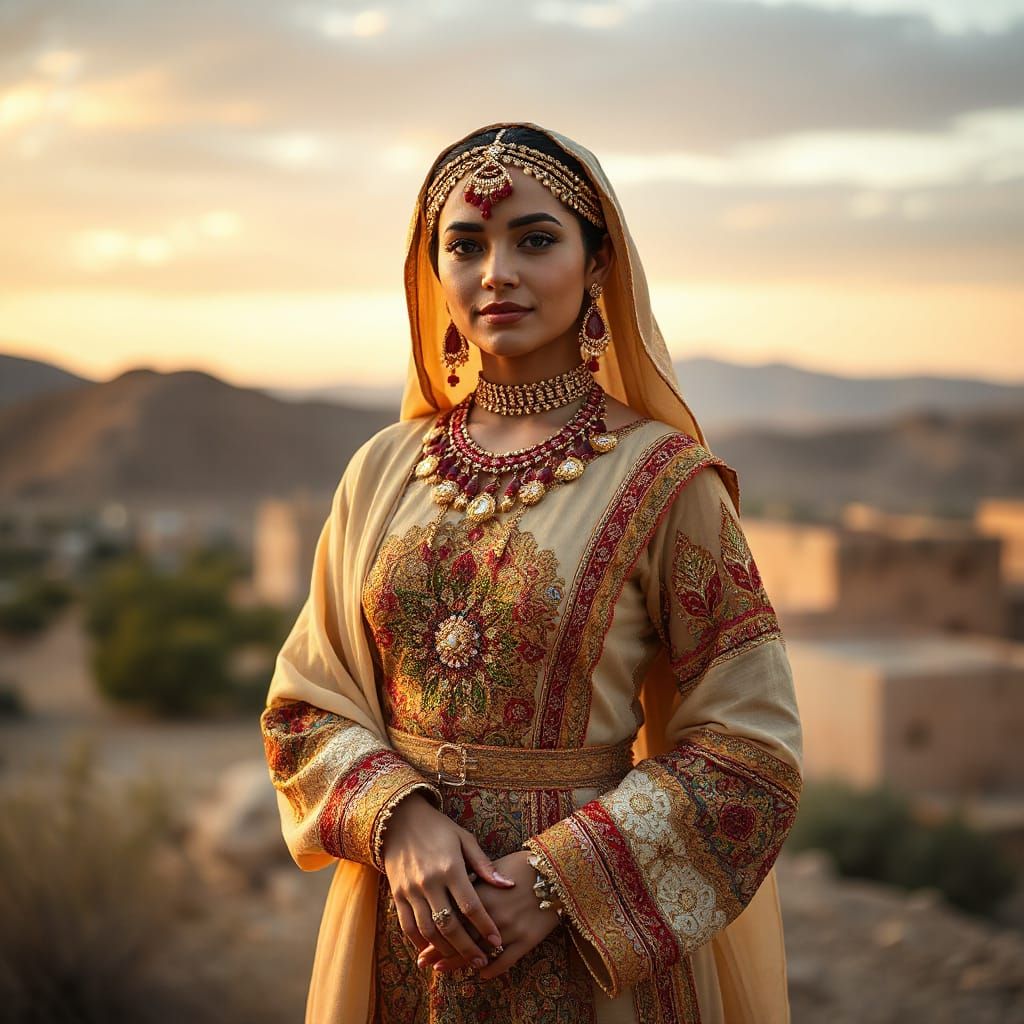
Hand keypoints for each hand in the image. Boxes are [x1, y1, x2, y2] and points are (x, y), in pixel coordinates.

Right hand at [380, 793, 514, 967]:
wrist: (398, 820)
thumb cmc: (438, 828)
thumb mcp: (464, 839)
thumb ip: (484, 865)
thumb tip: (508, 885)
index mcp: (450, 867)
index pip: (471, 905)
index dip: (485, 926)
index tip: (497, 941)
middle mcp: (429, 882)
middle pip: (450, 925)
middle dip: (467, 947)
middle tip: (482, 961)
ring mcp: (410, 890)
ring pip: (428, 931)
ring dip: (445, 949)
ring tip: (460, 960)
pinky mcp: (397, 895)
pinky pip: (407, 927)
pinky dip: (420, 943)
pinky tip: (432, 950)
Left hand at [416, 850, 563, 979]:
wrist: (556, 870)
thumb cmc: (522, 864)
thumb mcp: (492, 866)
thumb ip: (472, 880)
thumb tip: (450, 890)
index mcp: (481, 894)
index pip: (452, 918)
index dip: (435, 932)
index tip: (420, 942)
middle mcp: (492, 915)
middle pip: (460, 939)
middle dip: (439, 952)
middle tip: (423, 963)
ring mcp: (509, 929)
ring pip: (479, 953)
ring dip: (459, 963)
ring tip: (442, 970)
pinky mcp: (527, 940)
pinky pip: (505, 962)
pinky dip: (492, 970)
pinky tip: (481, 974)